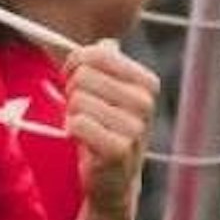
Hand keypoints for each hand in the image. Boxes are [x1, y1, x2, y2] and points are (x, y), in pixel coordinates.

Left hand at [64, 40, 158, 218]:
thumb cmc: (105, 128)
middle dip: (72, 93)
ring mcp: (135, 127)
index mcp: (146, 82)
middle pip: (83, 76)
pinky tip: (85, 143)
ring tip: (86, 129)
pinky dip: (73, 131)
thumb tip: (107, 41)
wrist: (113, 177)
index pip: (97, 54)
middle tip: (82, 112)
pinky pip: (77, 124)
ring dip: (72, 115)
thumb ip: (105, 63)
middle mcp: (145, 102)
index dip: (75, 65)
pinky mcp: (118, 150)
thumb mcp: (108, 91)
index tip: (74, 79)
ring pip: (77, 100)